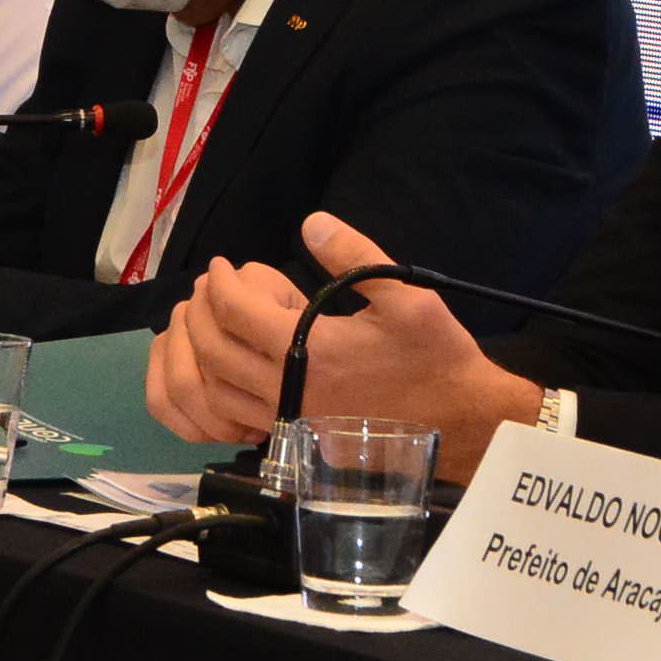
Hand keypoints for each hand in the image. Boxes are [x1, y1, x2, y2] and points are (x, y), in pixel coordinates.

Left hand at [144, 212, 537, 479]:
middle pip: (214, 352)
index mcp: (313, 350)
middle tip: (206, 288)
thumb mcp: (406, 294)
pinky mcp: (296, 437)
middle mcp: (291, 389)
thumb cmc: (435, 355)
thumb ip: (354, 255)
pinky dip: (216, 389)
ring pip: (217, 390)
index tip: (221, 265)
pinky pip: (235, 417)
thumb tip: (310, 222)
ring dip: (199, 352)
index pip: (238, 313)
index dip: (221, 284)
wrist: (461, 420)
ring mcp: (291, 419)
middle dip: (199, 314)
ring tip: (206, 321)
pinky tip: (225, 366)